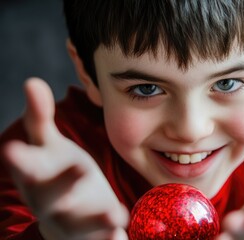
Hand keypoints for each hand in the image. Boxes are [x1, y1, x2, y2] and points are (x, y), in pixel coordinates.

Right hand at [2, 78, 128, 239]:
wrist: (65, 209)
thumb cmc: (56, 170)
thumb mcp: (48, 145)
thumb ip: (39, 117)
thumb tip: (32, 81)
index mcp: (36, 175)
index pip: (27, 166)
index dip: (20, 159)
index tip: (12, 149)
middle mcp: (48, 201)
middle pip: (50, 197)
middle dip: (61, 186)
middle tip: (80, 170)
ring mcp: (68, 221)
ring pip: (77, 223)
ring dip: (94, 220)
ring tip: (115, 216)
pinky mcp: (87, 235)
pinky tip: (121, 235)